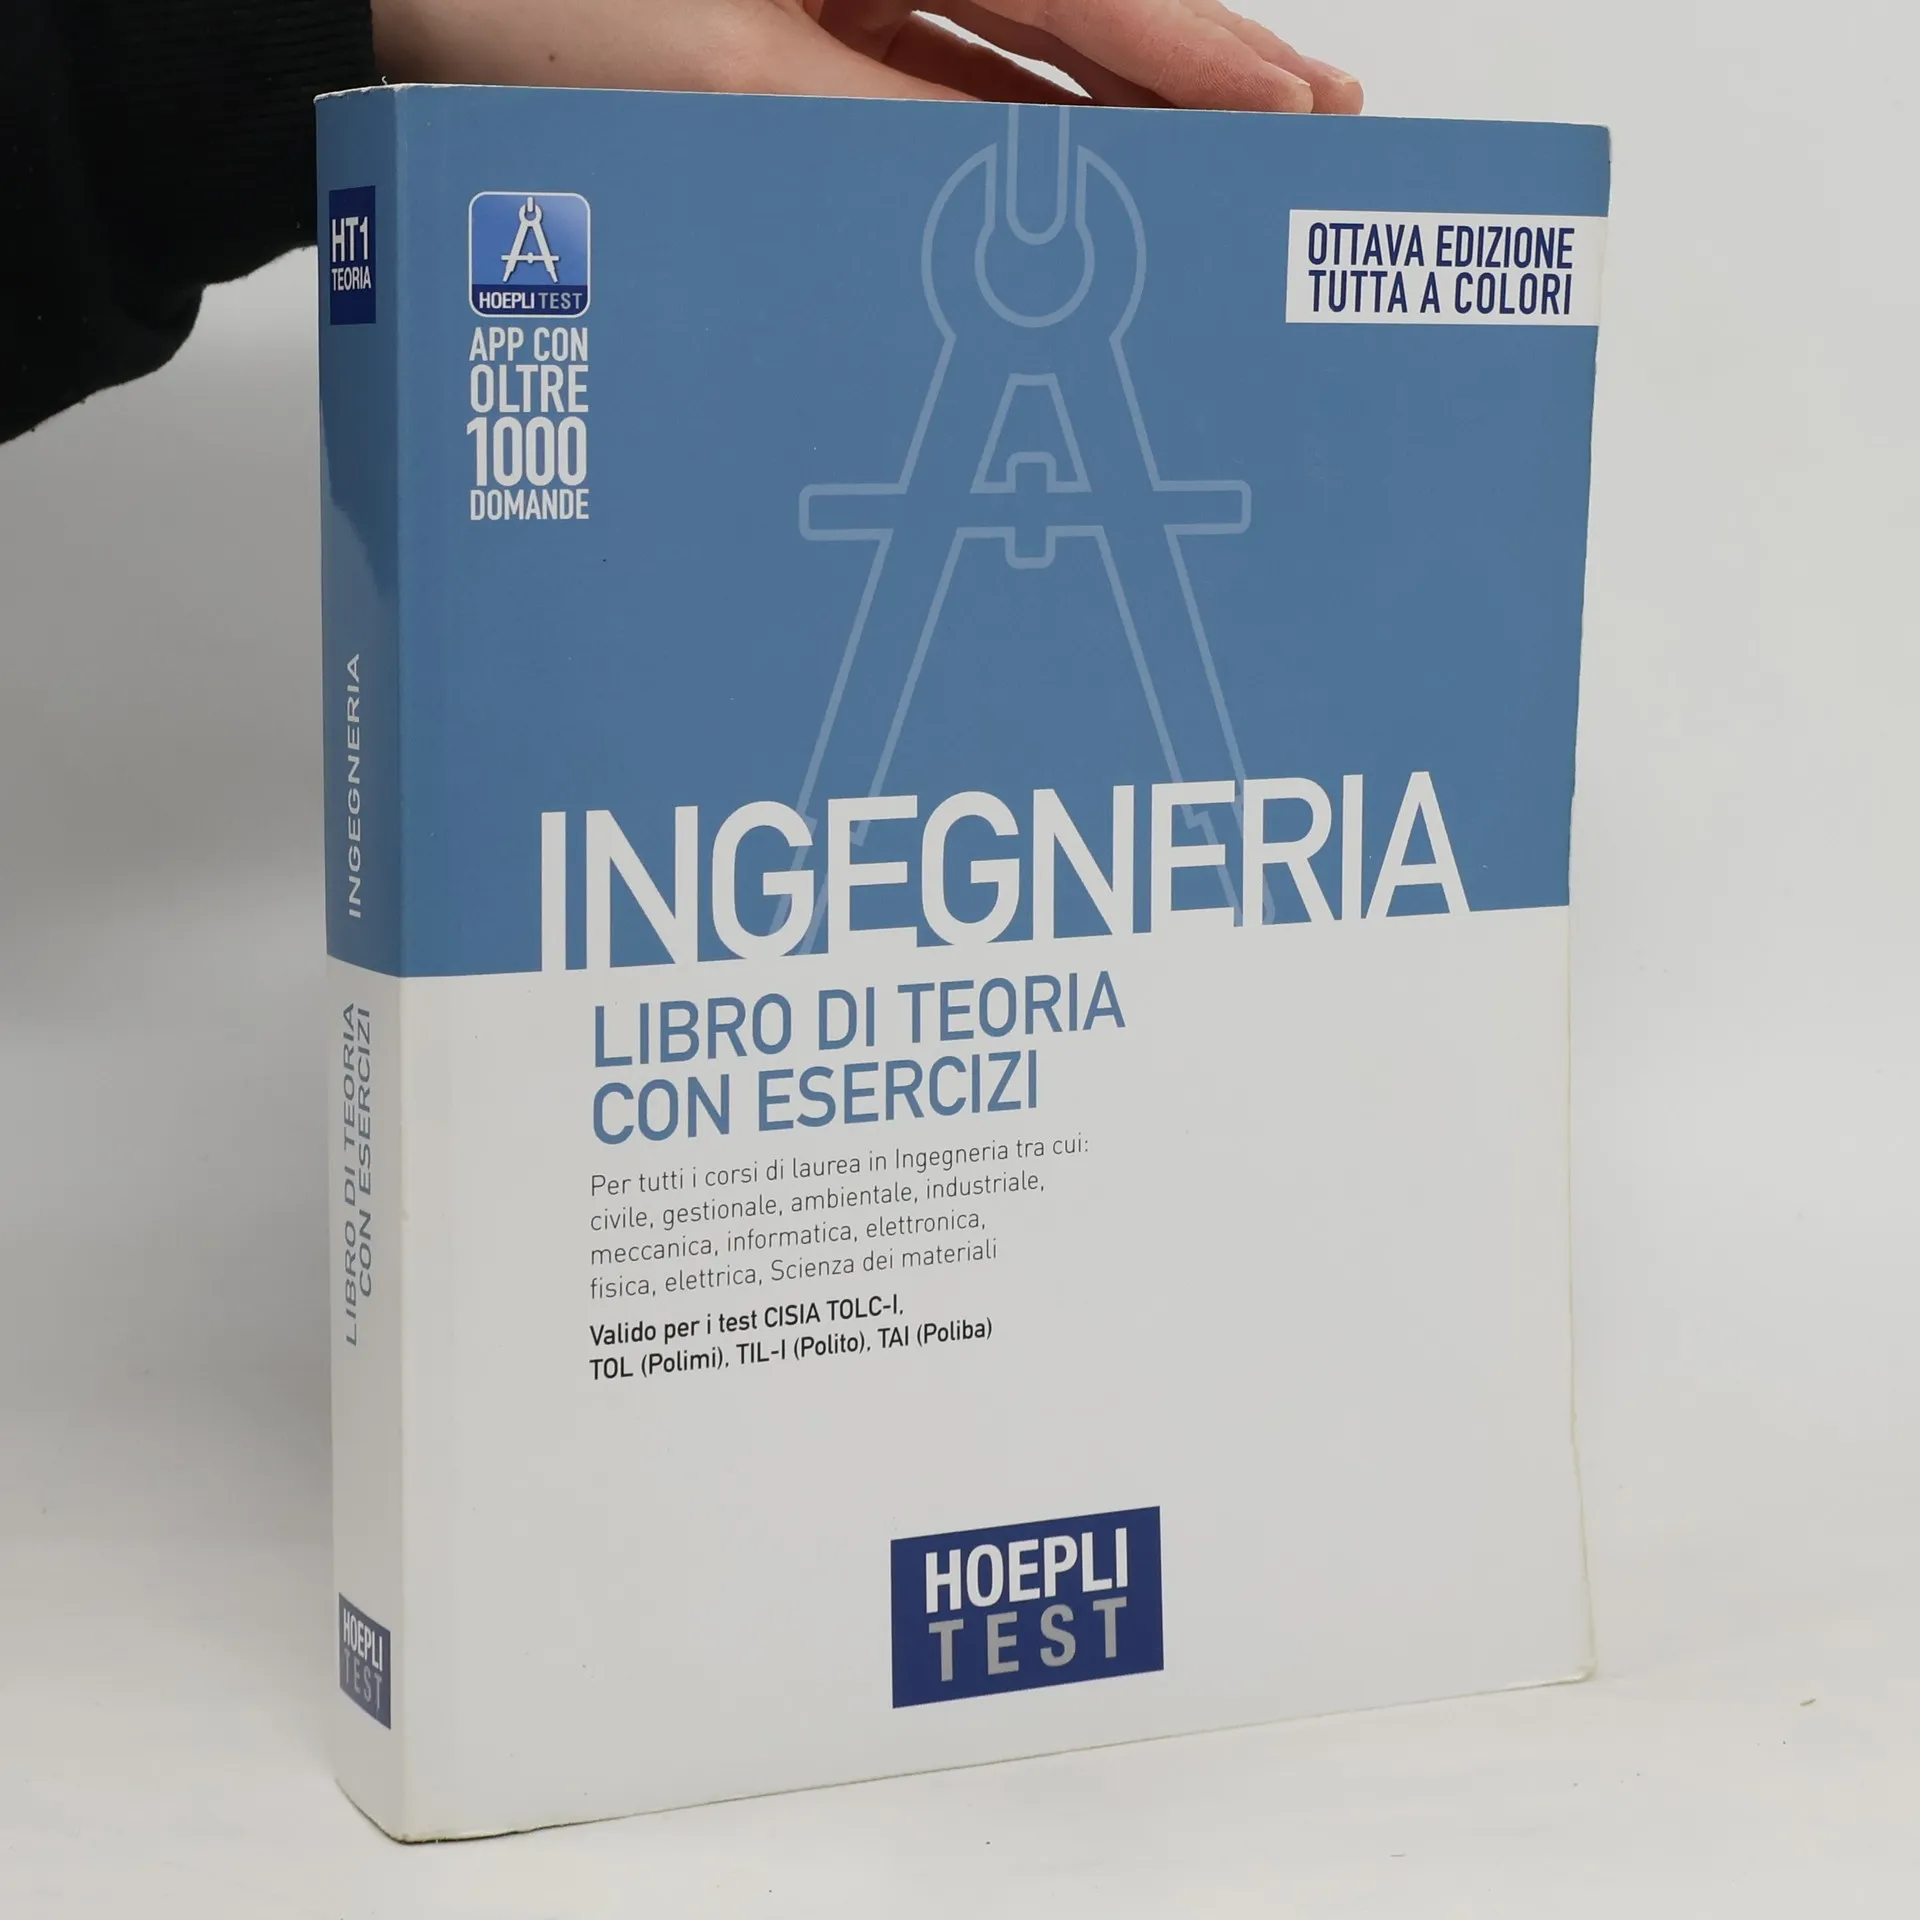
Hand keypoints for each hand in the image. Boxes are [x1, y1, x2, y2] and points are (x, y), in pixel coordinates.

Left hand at [373, 0, 1360, 115]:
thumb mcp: (725, 75)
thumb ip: (889, 128)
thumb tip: (1033, 197)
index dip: (1202, 50)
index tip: (1303, 110)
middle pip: (1064, 11)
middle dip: (1180, 82)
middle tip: (1303, 146)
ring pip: (1003, 59)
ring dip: (1099, 131)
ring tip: (1201, 199)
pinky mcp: (786, 38)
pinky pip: (921, 96)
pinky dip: (991, 154)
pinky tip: (1059, 207)